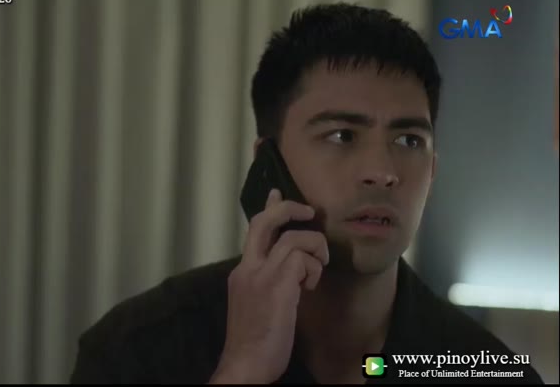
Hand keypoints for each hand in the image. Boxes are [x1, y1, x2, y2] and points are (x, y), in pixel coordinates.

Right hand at [209, 189, 328, 383]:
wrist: (244, 365)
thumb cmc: (254, 342)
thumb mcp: (256, 304)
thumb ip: (268, 282)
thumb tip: (290, 270)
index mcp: (242, 272)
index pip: (254, 231)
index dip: (268, 208)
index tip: (277, 194)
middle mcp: (247, 268)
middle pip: (264, 221)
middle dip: (288, 208)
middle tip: (308, 211)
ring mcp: (259, 276)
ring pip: (292, 237)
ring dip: (314, 247)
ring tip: (318, 267)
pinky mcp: (276, 286)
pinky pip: (302, 259)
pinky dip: (313, 269)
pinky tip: (310, 288)